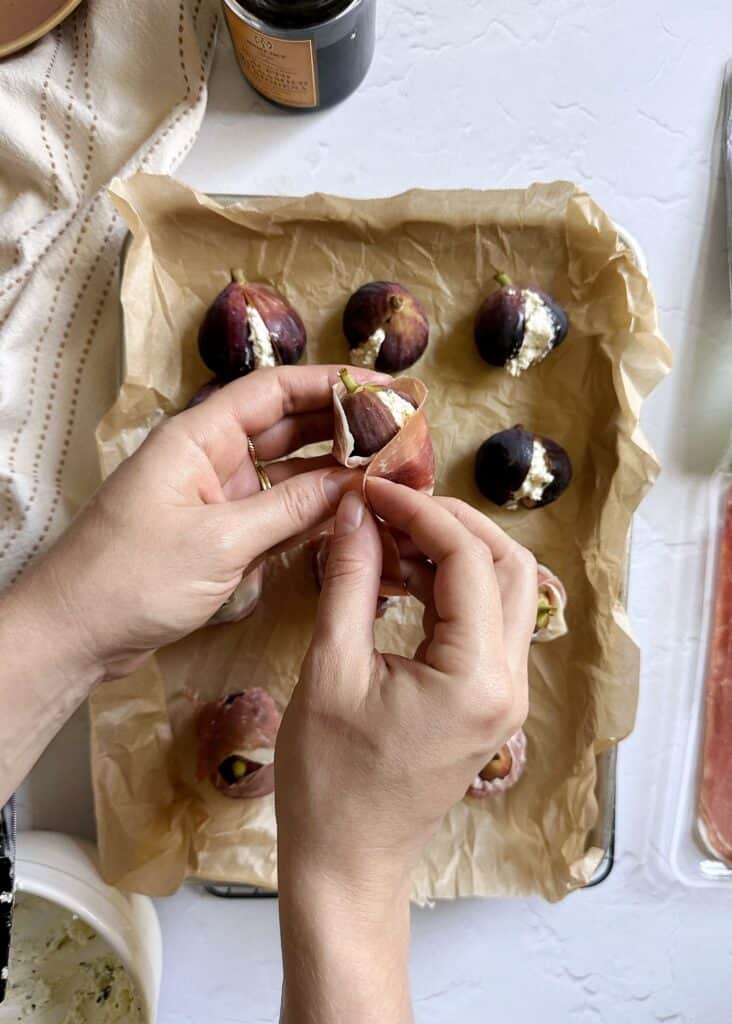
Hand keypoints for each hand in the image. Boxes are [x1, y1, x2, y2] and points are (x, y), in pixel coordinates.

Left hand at [18, 365, 382, 680]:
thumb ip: (291, 509)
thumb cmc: (133, 576)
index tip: (382, 387)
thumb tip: (353, 482)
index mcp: (200, 437)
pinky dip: (311, 512)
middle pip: (287, 428)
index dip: (329, 383)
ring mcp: (218, 498)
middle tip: (400, 432)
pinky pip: (277, 513)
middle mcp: (212, 459)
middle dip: (341, 428)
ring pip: (287, 473)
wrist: (75, 634)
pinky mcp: (221, 536)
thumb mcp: (220, 541)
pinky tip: (351, 511)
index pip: (274, 391)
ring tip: (389, 471)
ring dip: (332, 473)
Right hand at [275, 479, 535, 1023]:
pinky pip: (488, 622)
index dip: (420, 512)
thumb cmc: (329, 778)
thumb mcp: (331, 669)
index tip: (373, 489)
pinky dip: (452, 588)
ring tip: (389, 537)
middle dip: (453, 522)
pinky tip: (401, 578)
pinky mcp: (490, 700)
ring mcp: (507, 694)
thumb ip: (351, 581)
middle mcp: (510, 682)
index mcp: (477, 677)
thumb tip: (356, 512)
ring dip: (455, 552)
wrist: (348, 859)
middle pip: (509, 566)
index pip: (468, 560)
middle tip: (392, 504)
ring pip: (507, 591)